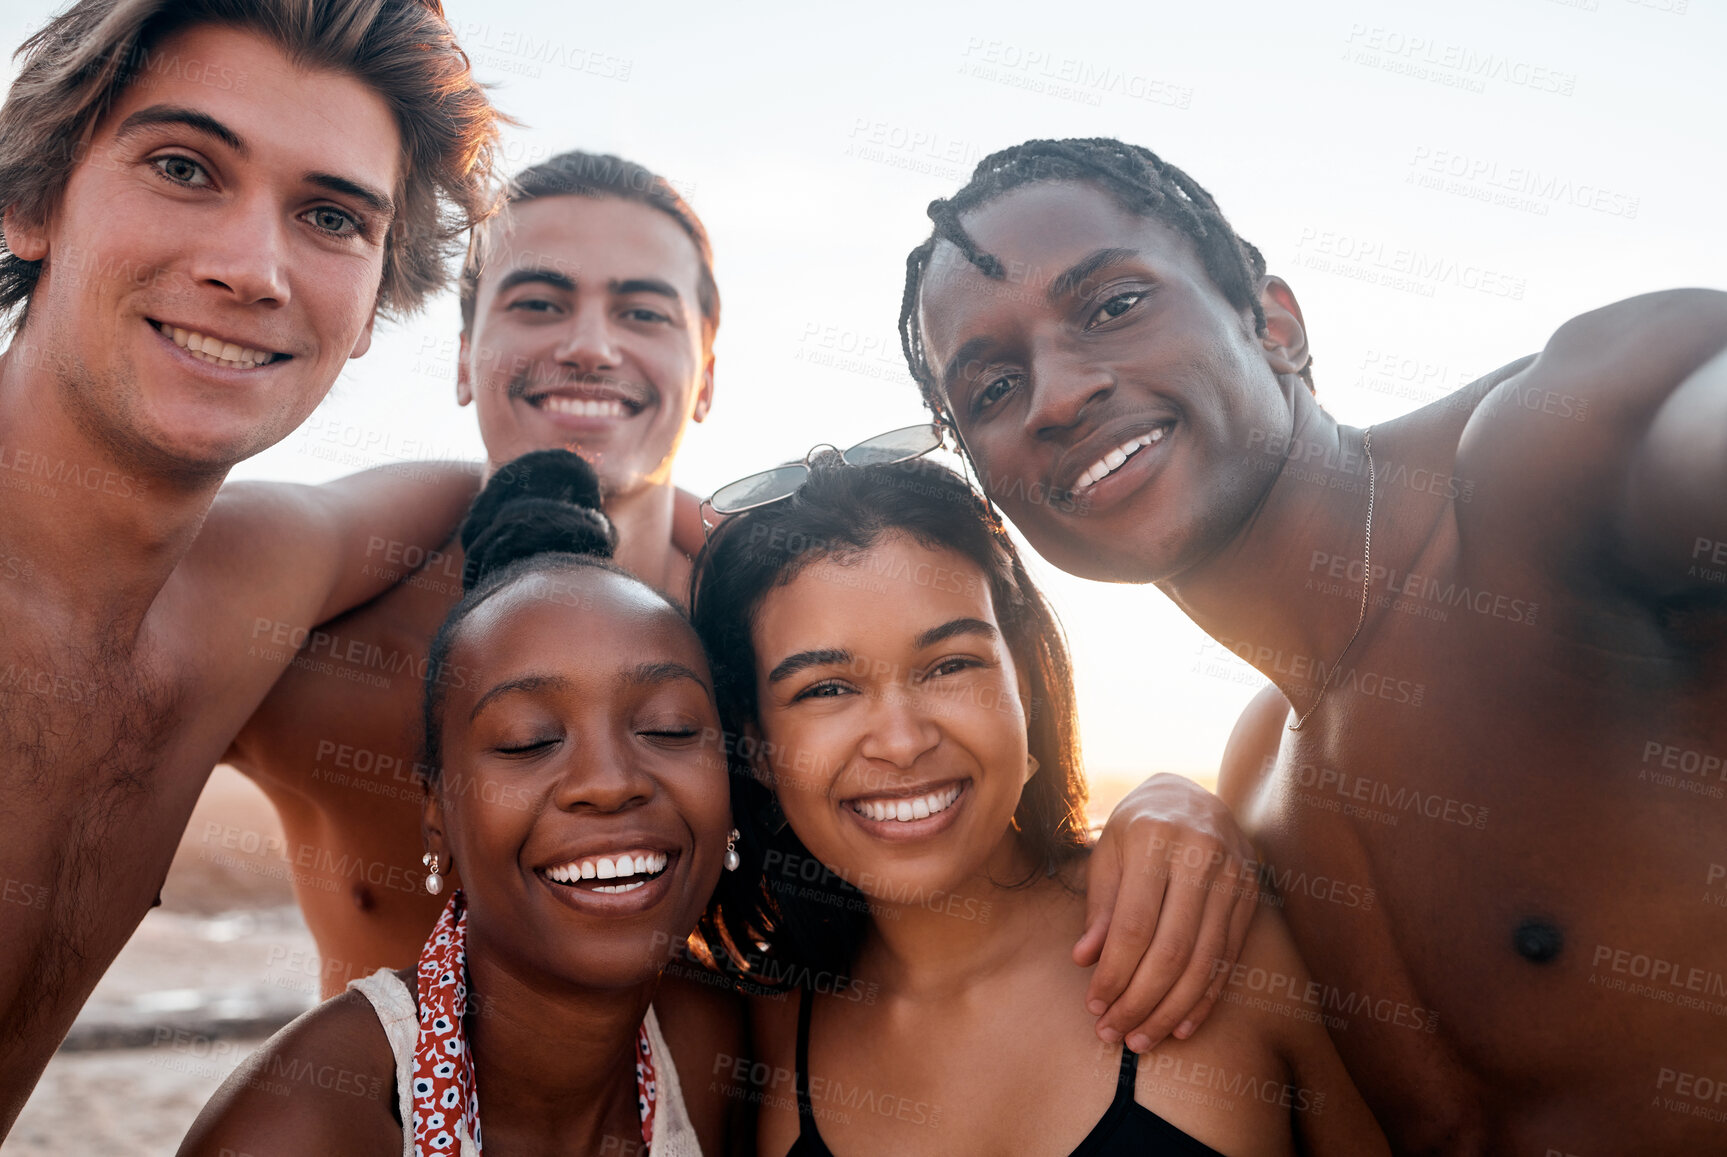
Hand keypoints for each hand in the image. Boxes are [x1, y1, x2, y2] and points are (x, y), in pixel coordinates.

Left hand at [1076, 773, 1258, 1051]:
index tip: (1094, 1005)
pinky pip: (1228, 959)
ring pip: (1204, 961)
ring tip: (1143, 1038)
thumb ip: (1101, 905)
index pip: (1135, 924)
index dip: (1114, 973)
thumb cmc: (1138, 828)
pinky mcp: (1250, 897)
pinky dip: (1204, 998)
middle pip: (1172, 949)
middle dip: (1141, 1001)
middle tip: (1115, 1033)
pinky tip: (1181, 1025)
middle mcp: (1201, 857)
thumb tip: (1086, 960)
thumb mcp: (1108, 852)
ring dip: (1172, 1010)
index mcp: (1156, 840)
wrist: (1191, 796)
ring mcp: (1234, 878)